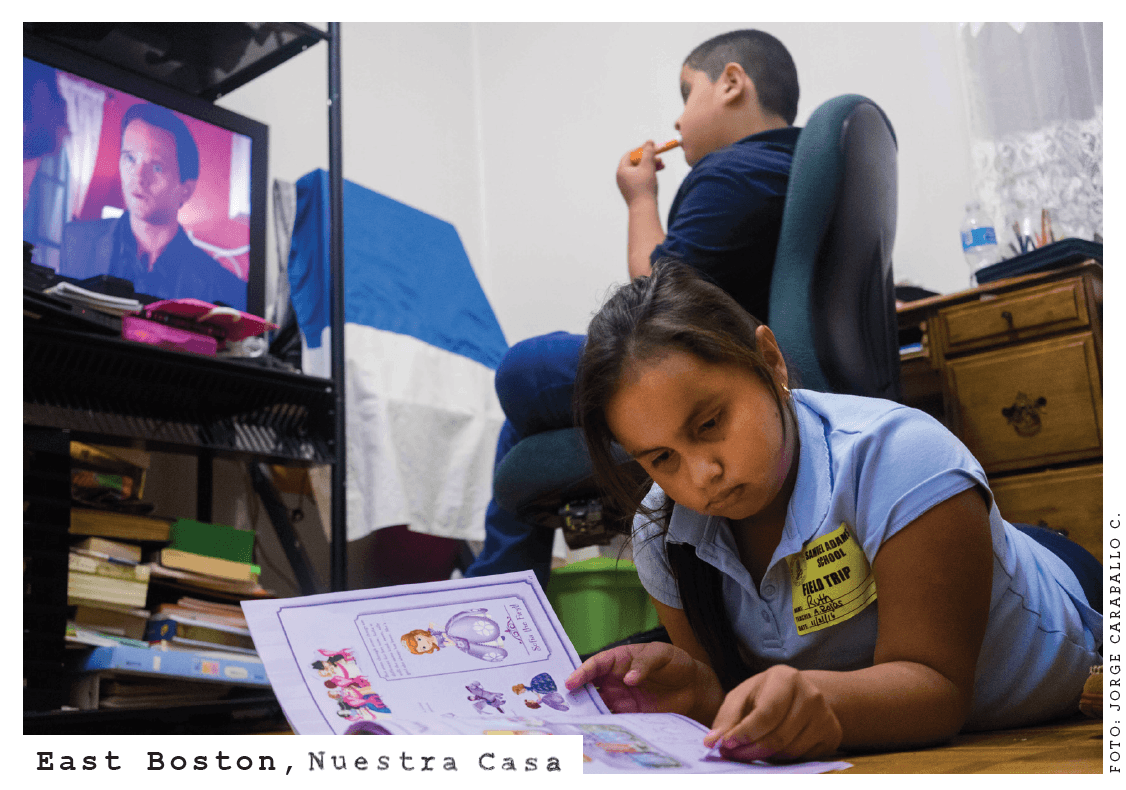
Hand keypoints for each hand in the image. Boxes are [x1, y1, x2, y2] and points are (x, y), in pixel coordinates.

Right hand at [565, 642, 721, 720]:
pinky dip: (602, 724)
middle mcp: (615, 678)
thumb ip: (645, 663)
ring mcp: (620, 698)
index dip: (582, 672)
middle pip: (590, 685)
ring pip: (596, 703)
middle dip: (575, 693)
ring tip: (572, 720)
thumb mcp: (662, 654)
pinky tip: (594, 730)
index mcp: (620, 659)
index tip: (571, 682)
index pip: (597, 664)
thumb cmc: (676, 663)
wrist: (693, 688)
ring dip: (585, 710)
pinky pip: (611, 719)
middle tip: (561, 703)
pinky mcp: (628, 715)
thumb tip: (629, 678)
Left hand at [616, 142, 663, 206]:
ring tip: (662, 165)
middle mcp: (622, 177)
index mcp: (621, 170)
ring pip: (640, 170)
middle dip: (649, 158)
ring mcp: (627, 185)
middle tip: (659, 156)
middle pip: (636, 162)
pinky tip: (658, 174)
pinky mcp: (634, 191)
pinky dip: (649, 174)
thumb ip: (649, 152)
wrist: (644, 210)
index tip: (652, 147)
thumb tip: (649, 142)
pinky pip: (641, 178)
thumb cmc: (644, 188)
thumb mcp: (648, 166)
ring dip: (651, 166)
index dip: (642, 149)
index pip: (630, 154)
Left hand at [703, 665, 842, 761]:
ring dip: (764, 757)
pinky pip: (803, 758)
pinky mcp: (832, 734)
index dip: (744, 733)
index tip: (725, 745)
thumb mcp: (743, 696)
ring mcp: (825, 715)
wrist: (801, 694)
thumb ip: (727, 718)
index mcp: (786, 677)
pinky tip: (772, 750)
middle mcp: (810, 694)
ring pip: (790, 751)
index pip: (766, 713)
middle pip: (778, 736)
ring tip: (750, 750)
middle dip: (749, 750)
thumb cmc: (765, 694)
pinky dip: (783, 760)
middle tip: (731, 754)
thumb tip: (711, 741)